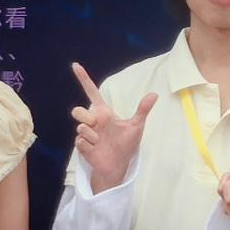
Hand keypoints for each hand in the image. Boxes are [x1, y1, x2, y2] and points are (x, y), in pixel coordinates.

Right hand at [68, 64, 150, 191]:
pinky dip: (90, 146)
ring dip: (92, 135)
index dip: (83, 78)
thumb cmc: (126, 144)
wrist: (118, 165)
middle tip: (97, 124)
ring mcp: (86, 133)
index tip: (75, 65)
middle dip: (85, 116)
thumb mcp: (136, 126)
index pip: (92, 92)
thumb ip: (142, 110)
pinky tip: (97, 149)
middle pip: (77, 110)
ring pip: (80, 126)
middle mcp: (93, 121)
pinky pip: (81, 141)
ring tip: (101, 141)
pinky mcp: (82, 146)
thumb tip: (154, 94)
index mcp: (104, 113)